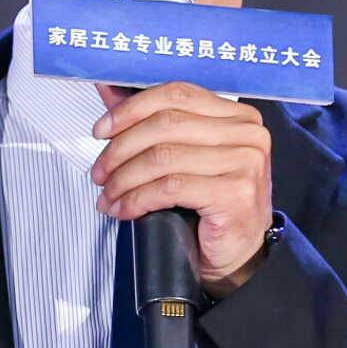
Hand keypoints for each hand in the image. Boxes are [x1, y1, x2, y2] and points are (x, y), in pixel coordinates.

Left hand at [91, 81, 272, 298]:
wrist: (240, 254)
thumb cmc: (214, 205)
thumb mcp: (186, 156)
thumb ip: (152, 123)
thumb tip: (109, 93)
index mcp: (237, 116)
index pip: (176, 94)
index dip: (131, 109)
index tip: (102, 129)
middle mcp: (246, 134)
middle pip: (166, 125)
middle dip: (121, 149)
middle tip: (100, 171)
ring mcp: (244, 162)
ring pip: (163, 157)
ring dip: (124, 178)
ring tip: (108, 194)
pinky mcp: (235, 193)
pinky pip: (170, 187)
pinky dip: (138, 198)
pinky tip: (125, 209)